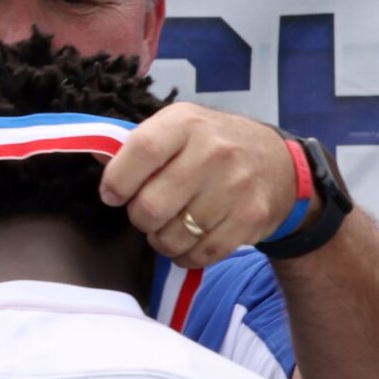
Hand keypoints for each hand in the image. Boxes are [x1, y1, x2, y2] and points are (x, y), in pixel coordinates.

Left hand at [99, 102, 313, 265]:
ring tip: (168, 227)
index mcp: (187, 122)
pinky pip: (201, 254)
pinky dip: (186, 255)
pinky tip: (189, 241)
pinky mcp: (250, 218)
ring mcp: (235, 186)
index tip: (112, 195)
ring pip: (174, 236)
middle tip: (146, 213)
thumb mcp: (180, 127)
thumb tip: (98, 161)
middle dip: (140, 218)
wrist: (279, 164)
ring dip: (162, 240)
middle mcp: (214, 151)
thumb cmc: (214, 144)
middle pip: (152, 206)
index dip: (119, 180)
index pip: (142, 150)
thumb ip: (141, 144)